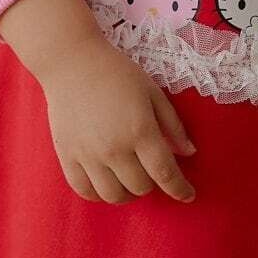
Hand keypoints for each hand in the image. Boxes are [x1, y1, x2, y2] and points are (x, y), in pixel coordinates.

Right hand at [40, 34, 197, 207]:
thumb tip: (189, 153)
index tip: (188, 194)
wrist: (71, 62)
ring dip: (128, 194)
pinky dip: (99, 194)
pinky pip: (85, 191)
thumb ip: (173, 125)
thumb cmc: (116, 73)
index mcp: (140, 131)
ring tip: (130, 180)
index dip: (180, 189)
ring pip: (113, 196)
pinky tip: (106, 183)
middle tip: (152, 171)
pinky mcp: (67, 156)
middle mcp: (114, 149)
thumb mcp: (152, 92)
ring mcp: (88, 155)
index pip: (165, 174)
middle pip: (140, 187)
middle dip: (153, 184)